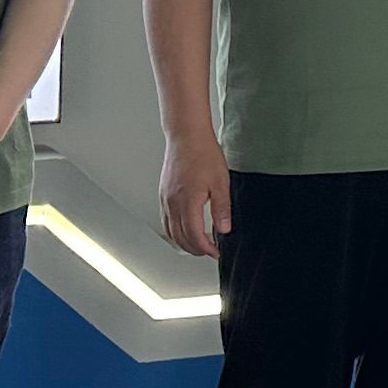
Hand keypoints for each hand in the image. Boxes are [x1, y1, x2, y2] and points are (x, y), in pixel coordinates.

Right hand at [160, 128, 231, 259]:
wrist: (186, 135)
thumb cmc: (203, 153)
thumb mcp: (220, 182)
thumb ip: (222, 209)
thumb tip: (223, 229)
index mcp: (187, 202)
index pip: (194, 236)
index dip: (206, 248)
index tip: (215, 252)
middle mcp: (172, 203)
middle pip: (180, 238)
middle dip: (195, 249)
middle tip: (209, 251)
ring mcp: (165, 199)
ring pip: (170, 231)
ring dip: (183, 242)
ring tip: (198, 244)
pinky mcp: (163, 193)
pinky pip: (165, 219)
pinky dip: (174, 231)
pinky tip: (183, 229)